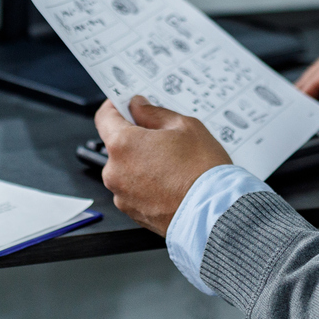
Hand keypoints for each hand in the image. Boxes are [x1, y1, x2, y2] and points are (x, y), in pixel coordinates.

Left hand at [94, 96, 231, 236]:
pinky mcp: (132, 212)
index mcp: (123, 145)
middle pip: (117, 145)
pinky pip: (134, 189)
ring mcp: (122, 195)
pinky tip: (170, 182)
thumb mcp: (184, 126)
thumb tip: (139, 107)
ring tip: (173, 165)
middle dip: (136, 138)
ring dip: (142, 162)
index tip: (127, 105)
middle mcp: (115, 172)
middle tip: (164, 138)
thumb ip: (154, 113)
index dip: (116, 107)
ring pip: (126, 168)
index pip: (104, 117)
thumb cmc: (202, 171)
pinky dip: (147, 183)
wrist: (214, 213)